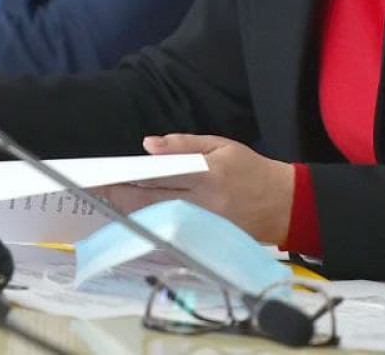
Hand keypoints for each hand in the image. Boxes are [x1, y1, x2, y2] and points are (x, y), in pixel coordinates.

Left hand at [99, 134, 295, 244]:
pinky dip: (151, 224)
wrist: (285, 205)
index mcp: (208, 174)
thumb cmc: (251, 170)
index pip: (161, 174)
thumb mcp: (222, 145)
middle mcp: (205, 203)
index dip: (131, 175)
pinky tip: (135, 217)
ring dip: (131, 211)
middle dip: (123, 195)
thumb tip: (149, 145)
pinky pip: (172, 232)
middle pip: (153, 200)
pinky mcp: (207, 240)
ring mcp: (205, 225)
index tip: (108, 173)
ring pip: (158, 218)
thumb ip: (185, 144)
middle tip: (99, 189)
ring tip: (110, 201)